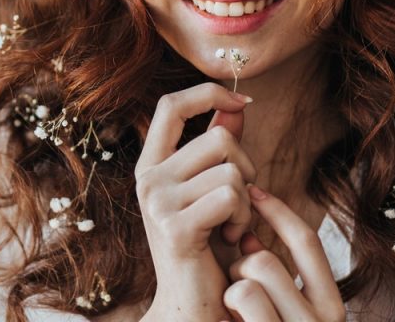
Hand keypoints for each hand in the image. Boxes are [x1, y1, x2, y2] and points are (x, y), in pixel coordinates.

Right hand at [135, 82, 255, 320]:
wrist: (191, 302)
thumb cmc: (207, 241)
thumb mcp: (211, 186)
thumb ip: (220, 144)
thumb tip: (236, 105)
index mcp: (152, 164)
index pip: (171, 105)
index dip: (208, 93)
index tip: (244, 101)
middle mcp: (148, 179)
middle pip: (219, 137)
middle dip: (245, 166)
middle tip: (237, 200)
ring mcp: (157, 203)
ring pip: (230, 169)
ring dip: (246, 198)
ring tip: (232, 222)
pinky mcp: (175, 227)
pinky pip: (230, 196)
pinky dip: (244, 216)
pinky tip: (231, 236)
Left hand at [223, 185, 345, 321]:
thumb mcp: (278, 311)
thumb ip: (270, 275)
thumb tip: (248, 237)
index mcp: (331, 309)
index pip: (307, 241)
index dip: (278, 211)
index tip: (252, 191)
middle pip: (267, 261)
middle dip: (242, 266)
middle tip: (233, 288)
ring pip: (252, 277)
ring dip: (232, 288)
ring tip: (232, 311)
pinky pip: (242, 297)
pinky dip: (226, 306)